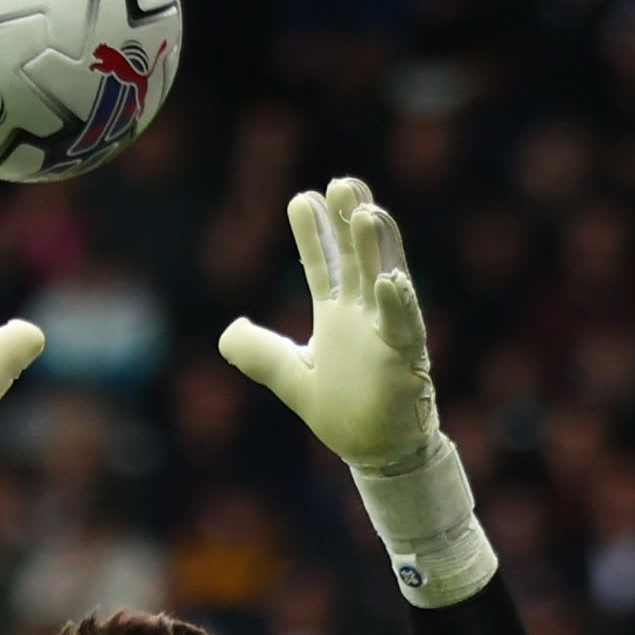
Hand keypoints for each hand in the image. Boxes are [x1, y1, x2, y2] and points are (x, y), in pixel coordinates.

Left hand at [216, 175, 443, 472]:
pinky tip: (390, 279)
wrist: (377, 451)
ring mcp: (386, 330)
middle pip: (356, 257)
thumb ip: (260, 353)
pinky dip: (396, 303)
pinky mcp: (406, 357)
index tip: (302, 198)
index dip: (312, 232)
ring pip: (384, 278)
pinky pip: (404, 325)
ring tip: (367, 211)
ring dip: (378, 247)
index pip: (322, 263)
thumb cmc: (342, 410)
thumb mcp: (290, 377)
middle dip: (349, 220)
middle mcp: (363, 313)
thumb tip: (228, 331)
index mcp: (336, 314)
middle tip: (341, 183)